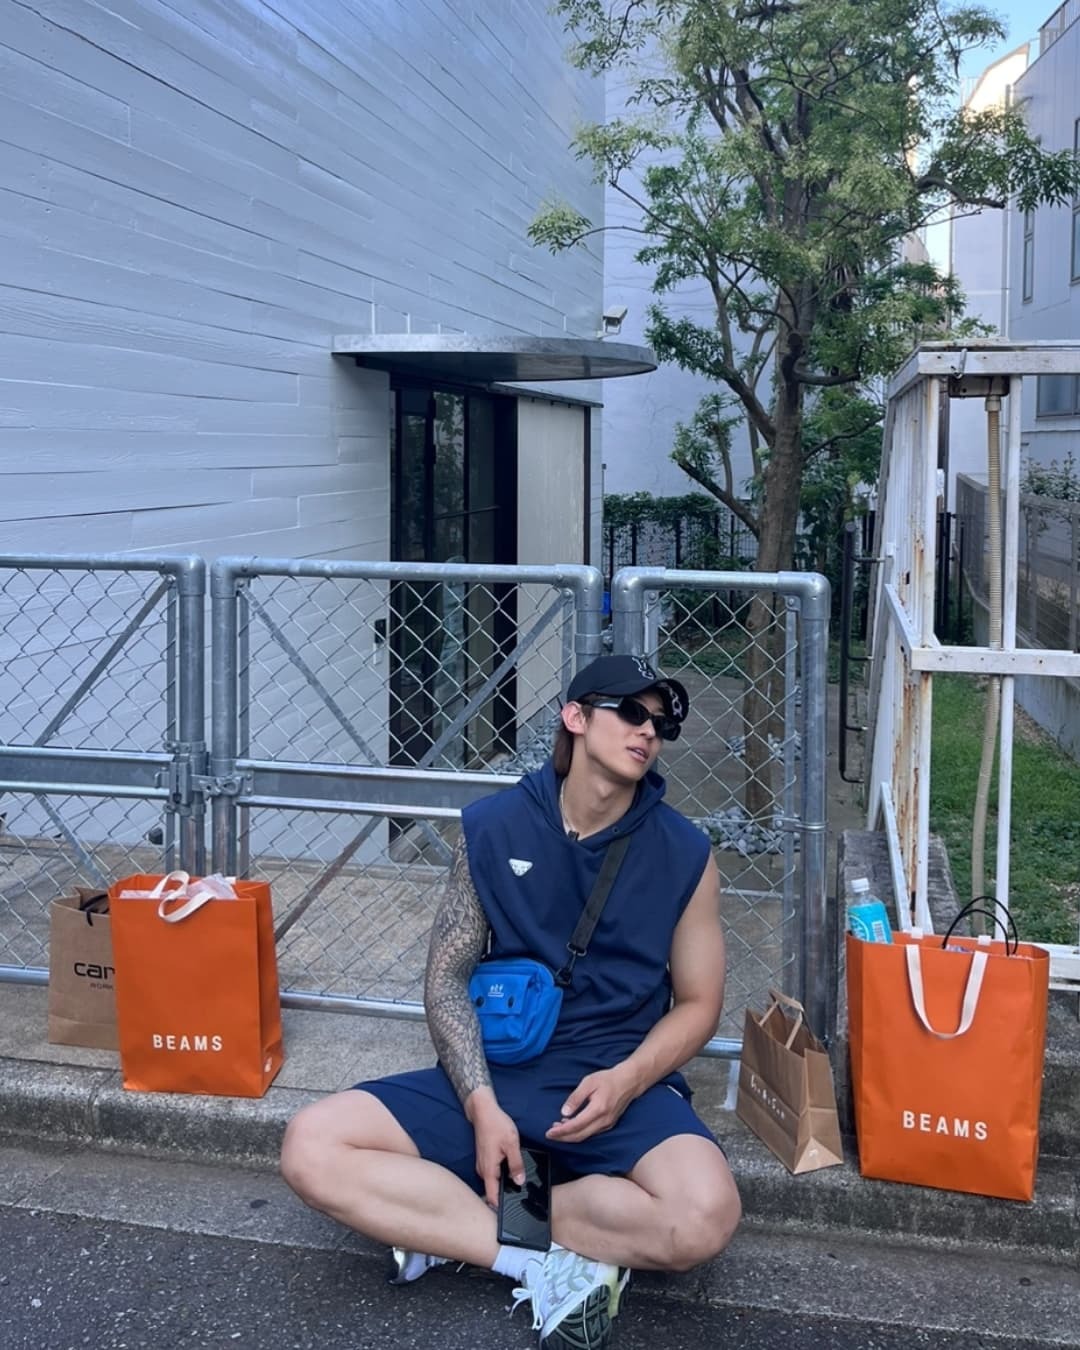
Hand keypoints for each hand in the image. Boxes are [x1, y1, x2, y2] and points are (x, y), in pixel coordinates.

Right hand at [466, 1088, 523, 1208]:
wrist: (483, 1110)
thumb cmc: (496, 1125)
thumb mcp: (512, 1144)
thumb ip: (516, 1164)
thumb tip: (520, 1182)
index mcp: (488, 1170)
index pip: (492, 1196)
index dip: (500, 1207)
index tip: (512, 1214)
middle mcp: (483, 1170)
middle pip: (493, 1190)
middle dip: (506, 1196)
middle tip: (522, 1200)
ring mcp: (483, 1164)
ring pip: (494, 1181)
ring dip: (504, 1184)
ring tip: (519, 1186)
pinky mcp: (485, 1159)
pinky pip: (493, 1173)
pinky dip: (502, 1174)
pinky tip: (512, 1170)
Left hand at [544, 1065, 637, 1143]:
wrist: (628, 1081)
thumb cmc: (608, 1079)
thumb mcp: (588, 1082)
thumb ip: (575, 1098)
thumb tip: (564, 1112)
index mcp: (598, 1109)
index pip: (576, 1126)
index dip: (561, 1131)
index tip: (549, 1133)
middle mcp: (603, 1121)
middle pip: (579, 1136)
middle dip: (563, 1137)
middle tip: (550, 1134)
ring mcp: (607, 1124)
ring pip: (585, 1136)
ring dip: (570, 1135)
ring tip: (557, 1128)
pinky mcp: (608, 1124)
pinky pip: (591, 1133)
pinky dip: (579, 1132)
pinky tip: (571, 1125)